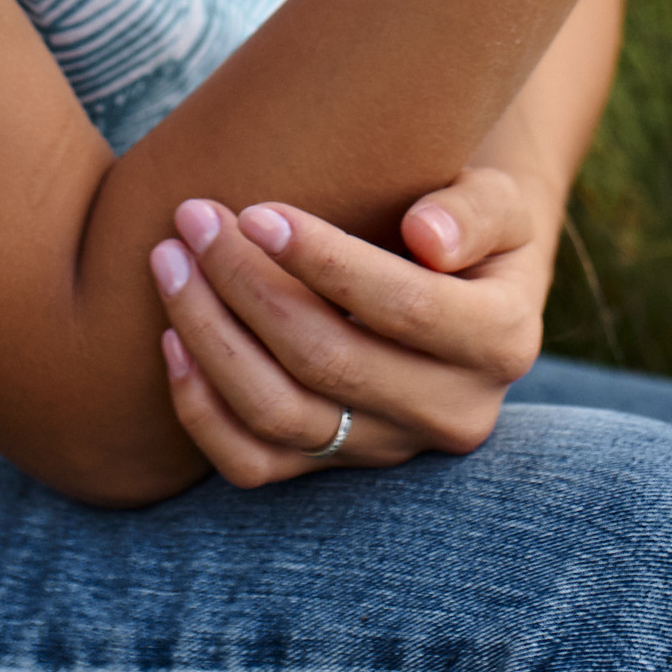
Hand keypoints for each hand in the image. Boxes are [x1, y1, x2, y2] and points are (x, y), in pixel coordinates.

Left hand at [148, 170, 550, 488]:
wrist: (454, 285)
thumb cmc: (464, 224)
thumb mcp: (496, 200)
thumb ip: (476, 211)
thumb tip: (427, 236)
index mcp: (502, 341)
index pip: (406, 306)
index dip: (325, 261)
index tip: (257, 211)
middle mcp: (454, 412)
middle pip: (328, 361)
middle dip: (246, 284)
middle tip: (192, 217)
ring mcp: (390, 451)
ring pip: (280, 415)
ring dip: (209, 336)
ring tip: (169, 260)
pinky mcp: (336, 470)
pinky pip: (253, 465)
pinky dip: (201, 409)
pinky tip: (171, 338)